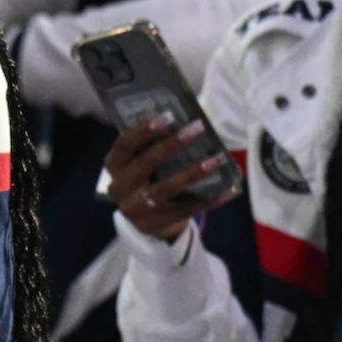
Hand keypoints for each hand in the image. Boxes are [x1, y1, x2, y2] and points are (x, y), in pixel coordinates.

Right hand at [105, 116, 236, 241]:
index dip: (142, 131)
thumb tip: (183, 123)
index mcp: (114, 167)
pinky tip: (228, 190)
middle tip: (196, 129)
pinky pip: (185, 210)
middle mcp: (120, 188)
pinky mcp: (156, 224)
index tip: (166, 117)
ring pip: (166, 188)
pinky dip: (208, 200)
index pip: (124, 146)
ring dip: (192, 173)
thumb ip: (149, 148)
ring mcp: (137, 209)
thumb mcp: (137, 165)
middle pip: (145, 164)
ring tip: (214, 160)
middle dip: (171, 145)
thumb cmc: (144, 181)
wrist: (143, 221)